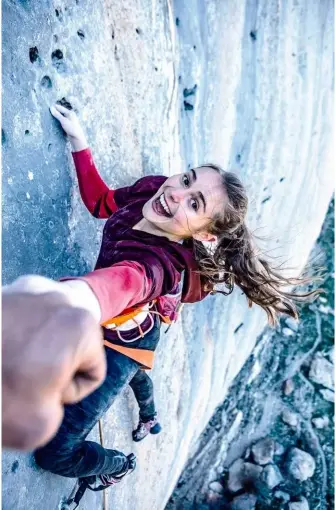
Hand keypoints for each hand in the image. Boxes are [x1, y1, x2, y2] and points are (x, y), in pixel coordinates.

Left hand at [2, 279, 105, 450]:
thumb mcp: (42, 424)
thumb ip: (59, 403)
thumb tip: (45, 382)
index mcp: (80, 323)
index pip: (94, 368)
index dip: (71, 392)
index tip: (44, 394)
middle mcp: (58, 296)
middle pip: (73, 342)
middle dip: (55, 364)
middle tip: (29, 380)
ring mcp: (28, 287)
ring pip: (49, 327)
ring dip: (37, 347)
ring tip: (11, 364)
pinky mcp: (4, 289)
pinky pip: (26, 316)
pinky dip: (18, 334)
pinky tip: (2, 350)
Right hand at [50, 103, 87, 151]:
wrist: (77, 138)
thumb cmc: (71, 128)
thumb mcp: (63, 121)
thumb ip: (57, 114)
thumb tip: (51, 108)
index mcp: (70, 112)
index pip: (60, 108)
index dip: (54, 107)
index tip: (47, 106)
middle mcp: (70, 115)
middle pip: (61, 112)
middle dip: (55, 111)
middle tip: (47, 111)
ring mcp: (69, 120)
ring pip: (61, 116)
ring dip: (56, 116)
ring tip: (49, 116)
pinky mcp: (68, 125)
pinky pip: (62, 120)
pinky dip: (58, 120)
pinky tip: (54, 121)